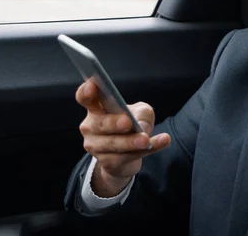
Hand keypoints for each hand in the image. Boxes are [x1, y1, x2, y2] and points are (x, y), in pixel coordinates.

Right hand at [76, 80, 170, 196]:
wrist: (127, 155)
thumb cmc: (130, 124)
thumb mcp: (140, 112)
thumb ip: (142, 112)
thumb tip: (142, 126)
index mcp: (95, 109)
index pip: (84, 98)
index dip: (86, 92)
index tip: (93, 85)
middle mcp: (91, 127)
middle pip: (100, 124)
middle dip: (113, 123)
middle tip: (127, 122)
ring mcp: (96, 147)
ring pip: (114, 144)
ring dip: (131, 142)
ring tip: (146, 139)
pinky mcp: (108, 163)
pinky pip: (128, 156)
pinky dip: (149, 149)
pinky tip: (163, 141)